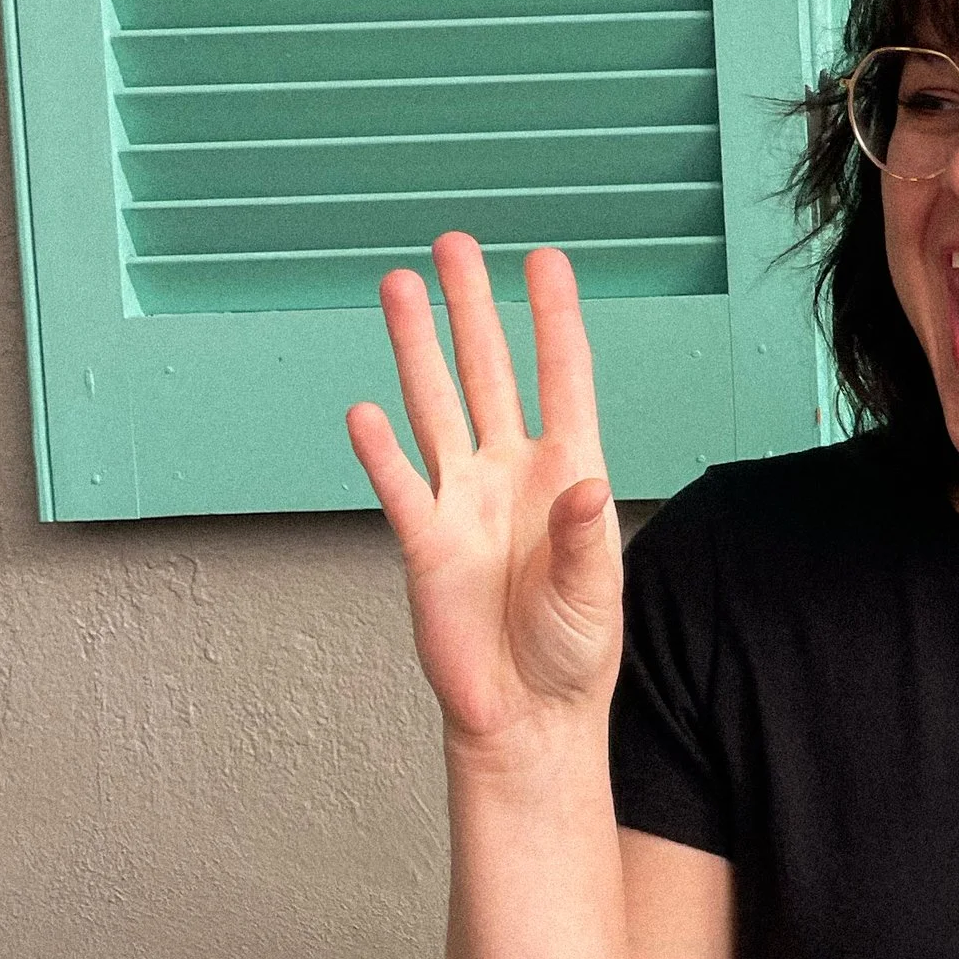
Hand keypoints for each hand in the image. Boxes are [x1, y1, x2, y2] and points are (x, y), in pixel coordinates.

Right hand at [347, 237, 622, 750]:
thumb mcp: (596, 596)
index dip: (554, 317)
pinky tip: (363, 411)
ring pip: (436, 406)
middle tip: (453, 244)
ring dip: (417, 349)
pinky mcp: (425, 544)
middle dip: (472, 308)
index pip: (562, 377)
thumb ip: (586, 541)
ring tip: (398, 286)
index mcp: (568, 472)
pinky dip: (380, 452)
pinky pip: (400, 487)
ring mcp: (464, 501)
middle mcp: (512, 473)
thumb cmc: (572, 651)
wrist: (527, 714)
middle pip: (487, 371)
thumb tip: (583, 489)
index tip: (546, 258)